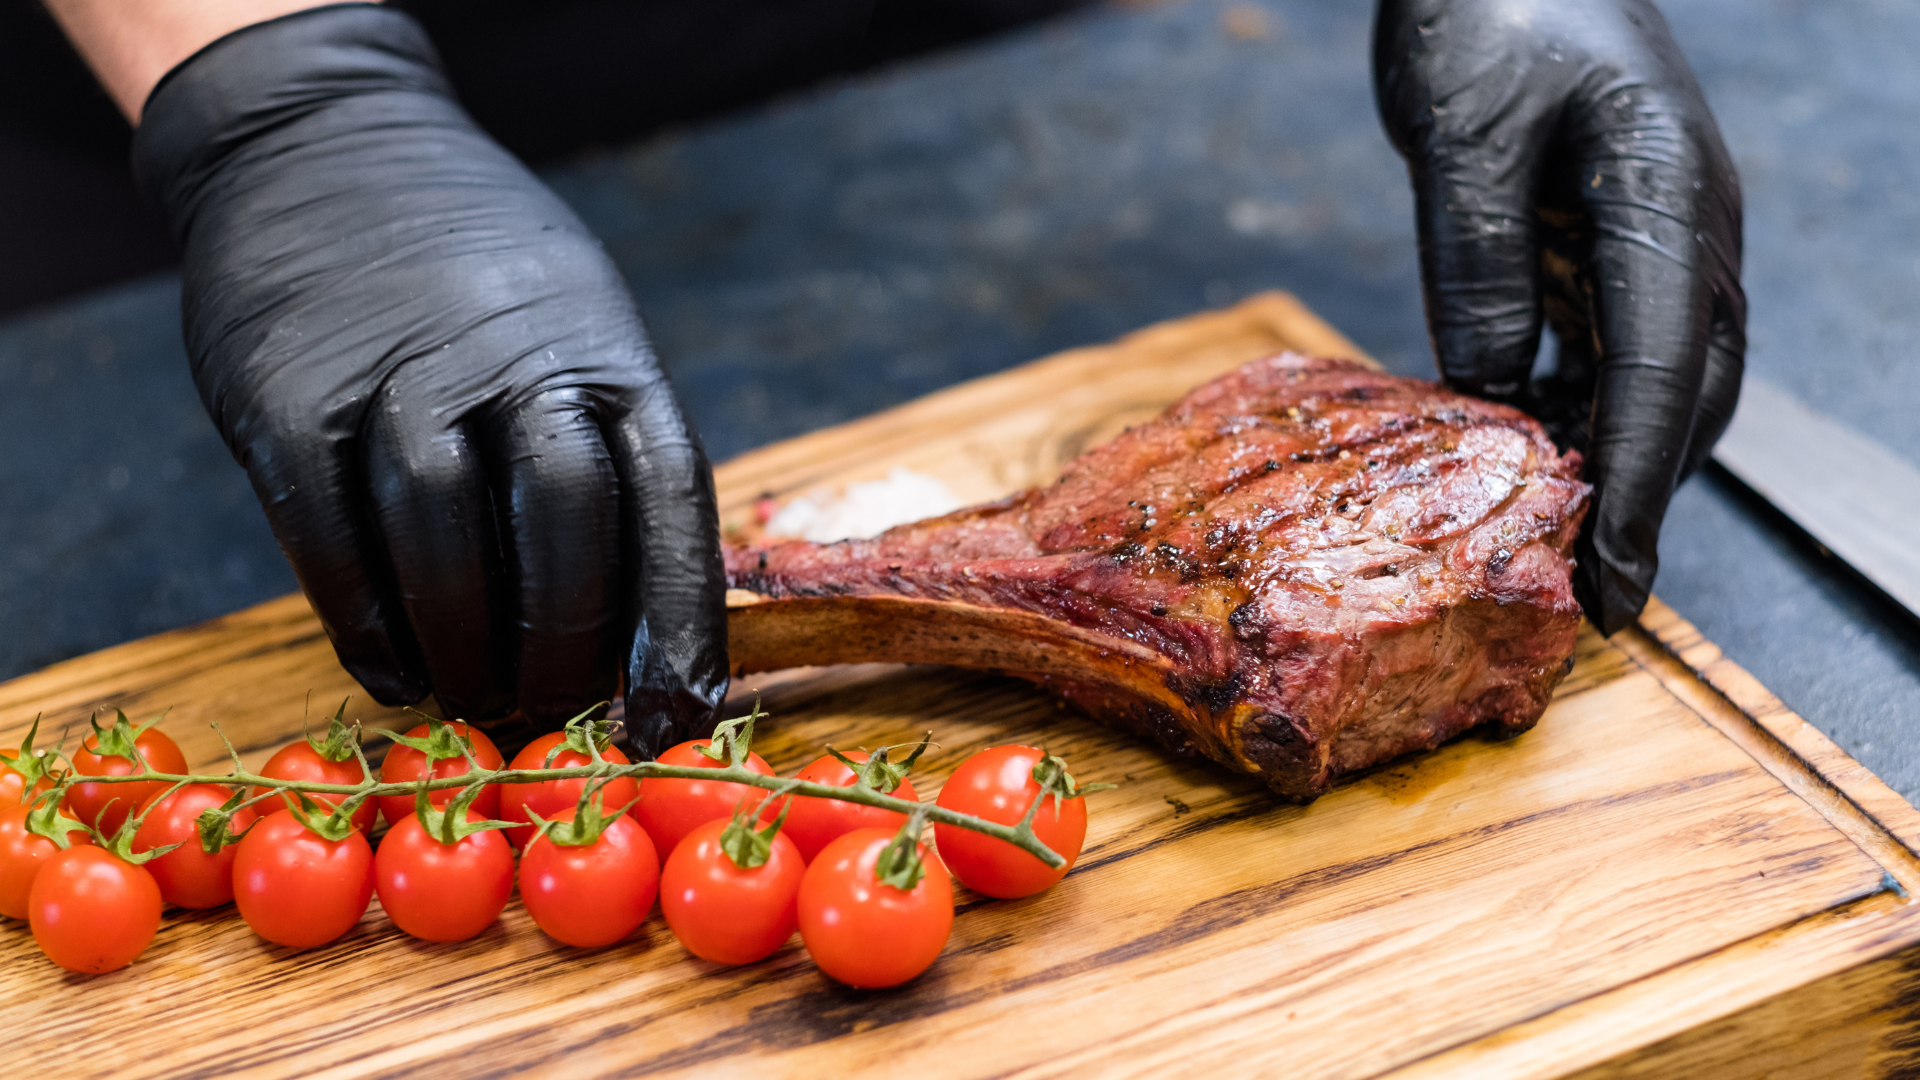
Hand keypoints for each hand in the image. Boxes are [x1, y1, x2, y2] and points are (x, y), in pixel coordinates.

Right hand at [131, 5, 726, 754]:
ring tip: (479, 699)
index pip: (669, 497)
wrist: (323, 146)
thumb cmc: (479, 273)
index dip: (679, 619)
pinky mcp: (285, 397)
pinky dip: (369, 626)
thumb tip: (650, 623)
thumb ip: (610, 448)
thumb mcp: (579, 322)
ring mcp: (394, 373)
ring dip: (468, 647)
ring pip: (445, 539)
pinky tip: (397, 673)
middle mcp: (509, 358)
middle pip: (564, 526)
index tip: (678, 715)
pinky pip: (331, 540)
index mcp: (604, 350)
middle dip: (567, 644)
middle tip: (554, 710)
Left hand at [1373, 0, 1744, 633]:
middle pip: (1687, 393)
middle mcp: (1690, 224)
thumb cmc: (1485, 7)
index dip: (1633, 489)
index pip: (1662, 375)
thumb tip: (1493, 399)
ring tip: (1556, 543)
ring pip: (1661, 377)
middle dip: (1642, 497)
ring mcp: (1664, 227)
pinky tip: (1528, 446)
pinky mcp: (1619, 229)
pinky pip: (1616, 341)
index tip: (1608, 582)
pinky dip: (1580, 405)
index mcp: (1670, 196)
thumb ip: (1480, 274)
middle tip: (1587, 595)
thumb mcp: (1463, 143)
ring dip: (1615, 458)